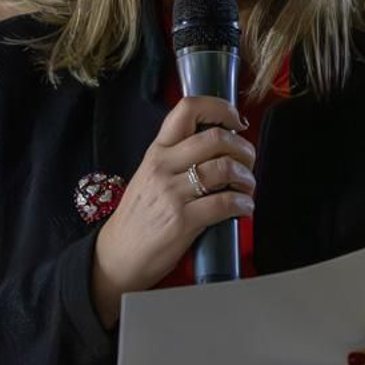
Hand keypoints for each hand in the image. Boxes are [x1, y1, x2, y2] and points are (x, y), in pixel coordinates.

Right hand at [89, 96, 256, 329]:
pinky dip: (243, 204)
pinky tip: (244, 207)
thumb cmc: (138, 217)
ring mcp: (171, 193)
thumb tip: (219, 146)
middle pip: (215, 138)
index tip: (236, 121)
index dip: (220, 108)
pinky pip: (224, 203)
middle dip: (243, 148)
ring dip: (246, 177)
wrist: (117, 256)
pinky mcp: (182, 221)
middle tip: (248, 161)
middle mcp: (163, 167)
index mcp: (156, 152)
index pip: (187, 109)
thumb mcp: (150, 176)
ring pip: (224, 168)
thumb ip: (178, 158)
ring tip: (247, 187)